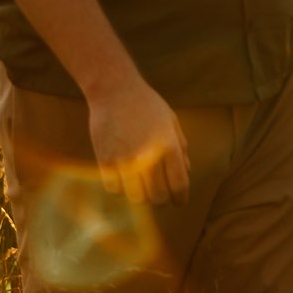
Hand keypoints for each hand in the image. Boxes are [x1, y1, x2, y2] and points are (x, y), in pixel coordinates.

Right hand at [87, 79, 190, 205]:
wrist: (115, 90)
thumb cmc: (147, 104)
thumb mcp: (172, 121)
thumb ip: (181, 148)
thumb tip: (186, 172)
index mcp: (169, 146)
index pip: (179, 186)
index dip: (181, 198)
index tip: (179, 202)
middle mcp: (148, 157)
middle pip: (158, 197)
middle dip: (162, 200)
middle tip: (160, 195)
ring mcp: (125, 160)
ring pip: (136, 198)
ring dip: (141, 196)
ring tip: (141, 188)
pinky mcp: (106, 161)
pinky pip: (114, 189)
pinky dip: (120, 188)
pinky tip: (123, 179)